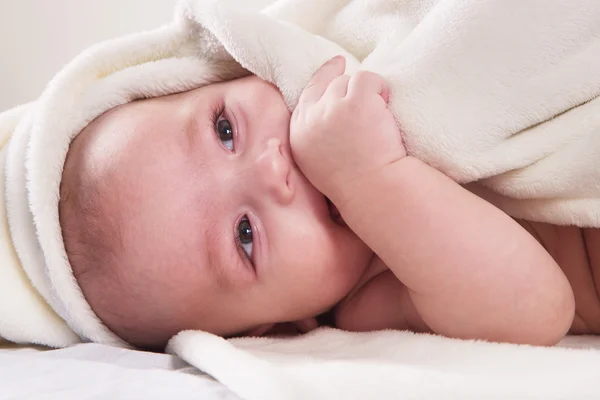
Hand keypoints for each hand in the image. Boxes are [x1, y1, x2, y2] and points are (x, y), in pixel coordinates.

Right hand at [290, 56, 405, 205]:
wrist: (375, 191)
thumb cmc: (356, 184)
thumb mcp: (320, 162)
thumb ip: (318, 133)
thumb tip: (330, 106)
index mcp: (299, 134)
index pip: (308, 94)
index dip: (324, 77)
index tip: (336, 64)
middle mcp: (310, 118)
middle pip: (332, 85)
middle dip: (351, 92)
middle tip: (369, 109)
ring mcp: (331, 107)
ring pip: (350, 81)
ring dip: (368, 95)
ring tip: (378, 122)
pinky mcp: (355, 101)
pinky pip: (368, 79)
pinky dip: (380, 90)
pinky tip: (386, 111)